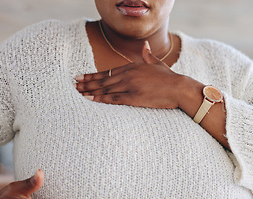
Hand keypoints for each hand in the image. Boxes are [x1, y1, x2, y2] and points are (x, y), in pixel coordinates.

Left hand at [75, 41, 198, 108]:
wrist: (178, 88)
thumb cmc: (169, 78)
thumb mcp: (157, 64)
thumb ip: (148, 55)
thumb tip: (145, 45)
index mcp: (132, 67)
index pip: (107, 71)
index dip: (92, 75)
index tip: (81, 77)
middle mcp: (128, 74)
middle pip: (102, 80)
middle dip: (87, 83)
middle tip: (74, 86)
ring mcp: (130, 85)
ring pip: (105, 89)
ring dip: (90, 91)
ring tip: (78, 93)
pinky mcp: (133, 97)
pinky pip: (113, 98)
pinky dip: (100, 99)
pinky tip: (90, 99)